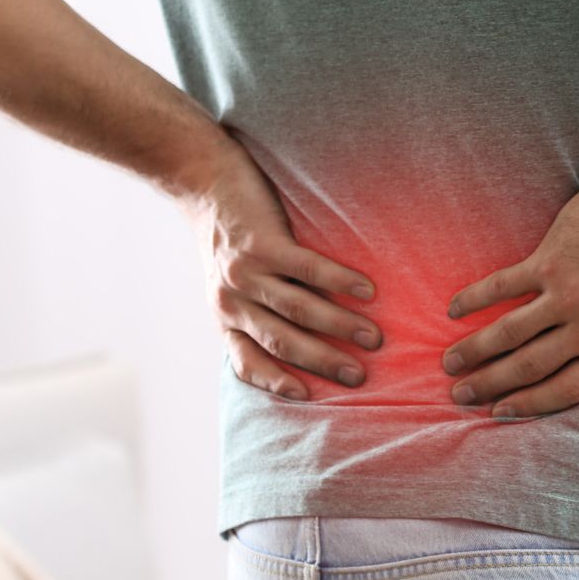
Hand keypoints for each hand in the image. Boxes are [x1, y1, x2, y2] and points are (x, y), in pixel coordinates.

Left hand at [178, 132, 379, 399]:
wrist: (204, 182)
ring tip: (374, 337)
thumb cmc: (229, 236)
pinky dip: (340, 282)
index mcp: (225, 317)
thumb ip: (258, 311)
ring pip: (298, 309)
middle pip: (283, 342)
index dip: (277, 383)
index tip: (310, 397)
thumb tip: (314, 337)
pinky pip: (307, 269)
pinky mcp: (262, 242)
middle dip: (324, 362)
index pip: (247, 363)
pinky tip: (367, 291)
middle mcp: (232, 301)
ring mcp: (245, 272)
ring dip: (339, 327)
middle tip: (360, 376)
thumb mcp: (229, 284)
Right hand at [441, 167, 578, 417]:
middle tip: (460, 397)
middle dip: (490, 387)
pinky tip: (453, 311)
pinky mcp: (549, 260)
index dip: (530, 405)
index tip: (502, 412)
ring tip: (448, 367)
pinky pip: (502, 286)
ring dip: (474, 352)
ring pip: (508, 334)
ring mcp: (566, 294)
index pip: (568, 389)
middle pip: (529, 368)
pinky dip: (475, 299)